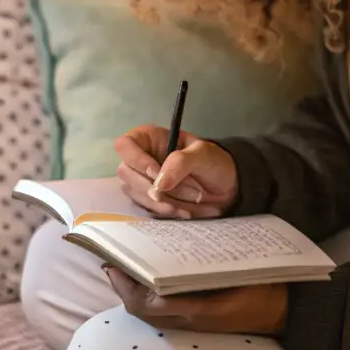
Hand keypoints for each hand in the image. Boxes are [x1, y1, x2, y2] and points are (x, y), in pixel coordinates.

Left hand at [104, 267, 288, 335]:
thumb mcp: (237, 270)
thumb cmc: (263, 286)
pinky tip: (147, 283)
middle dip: (123, 289)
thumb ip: (205, 266)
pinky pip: (163, 316)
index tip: (115, 264)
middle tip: (113, 264)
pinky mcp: (197, 323)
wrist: (285, 313)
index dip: (127, 286)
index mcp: (198, 308)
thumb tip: (171, 245)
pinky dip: (149, 300)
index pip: (148, 304)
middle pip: (142, 311)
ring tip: (125, 270)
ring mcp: (193, 326)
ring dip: (133, 294)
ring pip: (150, 316)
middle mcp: (190, 321)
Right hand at [114, 125, 238, 218]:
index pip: (124, 146)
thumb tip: (159, 184)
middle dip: (154, 186)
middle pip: (126, 173)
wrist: (225, 187)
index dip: (137, 160)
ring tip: (191, 200)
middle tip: (185, 190)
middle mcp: (139, 159)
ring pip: (135, 193)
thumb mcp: (203, 154)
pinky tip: (185, 211)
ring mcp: (141, 181)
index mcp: (148, 138)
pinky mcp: (148, 200)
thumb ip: (180, 163)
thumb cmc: (213, 161)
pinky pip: (147, 208)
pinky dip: (166, 211)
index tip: (156, 174)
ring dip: (163, 201)